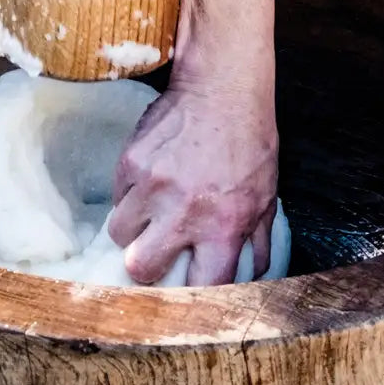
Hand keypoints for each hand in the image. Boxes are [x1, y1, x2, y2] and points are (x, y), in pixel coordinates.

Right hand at [109, 61, 278, 286]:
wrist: (223, 88)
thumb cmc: (250, 143)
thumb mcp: (266, 195)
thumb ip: (256, 240)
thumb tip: (251, 275)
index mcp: (223, 227)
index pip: (201, 286)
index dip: (192, 297)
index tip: (186, 293)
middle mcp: (183, 212)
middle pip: (141, 268)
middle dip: (145, 267)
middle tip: (156, 253)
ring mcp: (151, 186)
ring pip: (119, 233)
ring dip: (132, 230)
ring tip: (151, 213)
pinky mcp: (130, 162)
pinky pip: (117, 196)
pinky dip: (129, 195)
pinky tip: (150, 180)